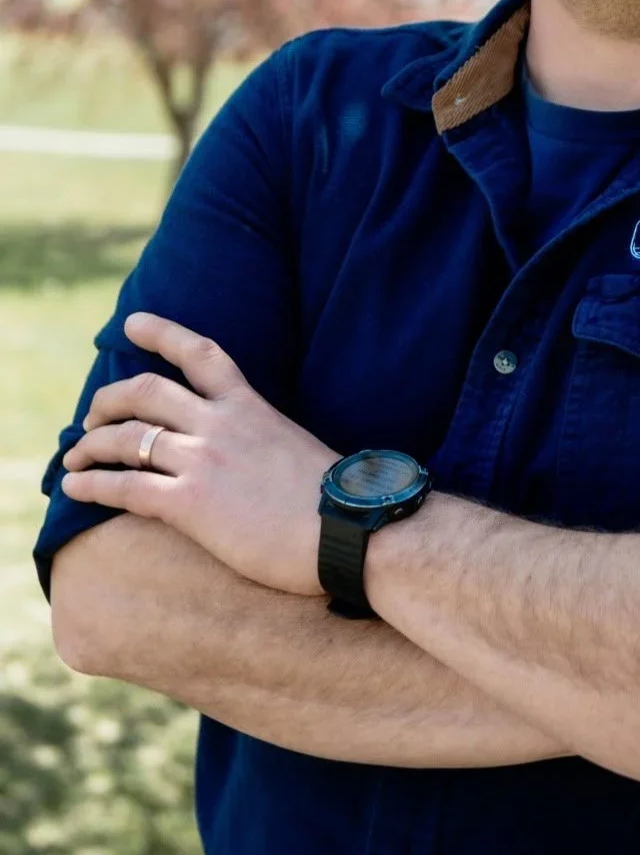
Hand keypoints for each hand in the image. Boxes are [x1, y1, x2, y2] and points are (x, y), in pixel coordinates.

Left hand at [60, 312, 332, 595]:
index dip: (162, 333)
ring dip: (90, 445)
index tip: (132, 324)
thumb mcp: (295, 447)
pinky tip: (74, 489)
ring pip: (127, 438)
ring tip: (73, 459)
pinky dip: (92, 485)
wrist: (351, 530)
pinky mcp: (191, 504)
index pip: (201, 353)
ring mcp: (203, 461)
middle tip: (92, 416)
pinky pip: (126, 487)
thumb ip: (262, 439)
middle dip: (108, 401)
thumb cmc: (336, 501)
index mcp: (250, 406)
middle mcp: (221, 424)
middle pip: (146, 392)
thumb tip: (247, 453)